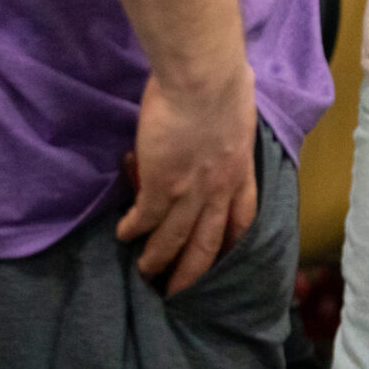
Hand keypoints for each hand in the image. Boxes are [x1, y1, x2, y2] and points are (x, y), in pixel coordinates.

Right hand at [116, 64, 257, 295]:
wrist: (204, 78)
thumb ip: (229, 128)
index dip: (233, 242)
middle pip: (208, 243)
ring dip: (159, 258)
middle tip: (179, 290)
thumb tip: (222, 118)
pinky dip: (134, 230)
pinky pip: (146, 218)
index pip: (243, 218)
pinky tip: (124, 234)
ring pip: (175, 239)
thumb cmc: (222, 82)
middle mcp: (219, 190)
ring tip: (146, 271)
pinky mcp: (161, 185)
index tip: (226, 259)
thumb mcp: (237, 112)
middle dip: (193, 270)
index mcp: (241, 171)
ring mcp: (191, 191)